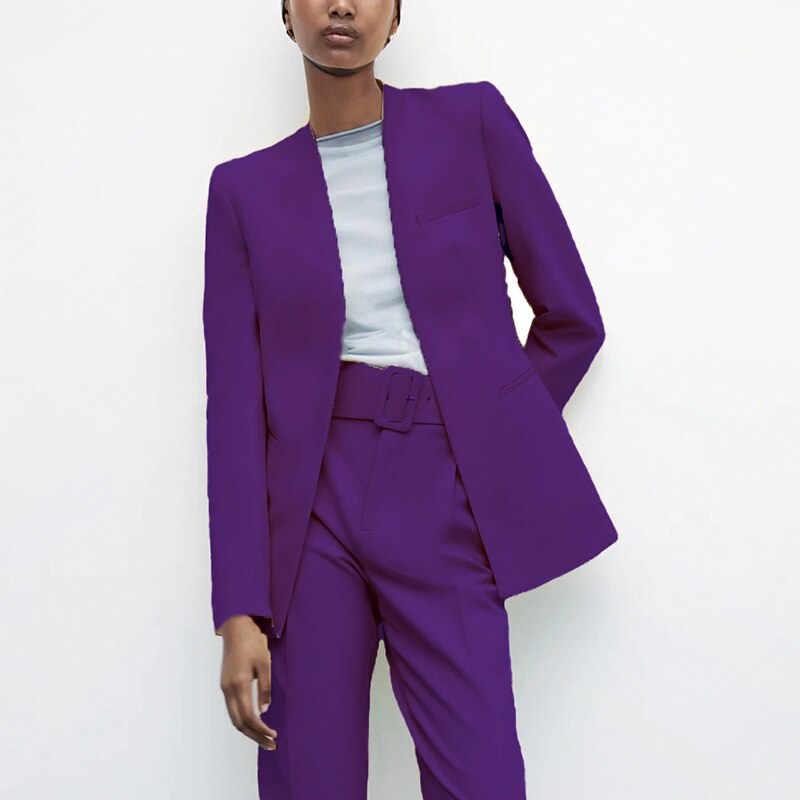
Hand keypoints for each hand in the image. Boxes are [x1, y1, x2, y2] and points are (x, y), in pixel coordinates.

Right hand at [218, 615, 278, 749]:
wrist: (236, 628)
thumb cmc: (253, 643)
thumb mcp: (265, 663)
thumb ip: (264, 688)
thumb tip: (264, 711)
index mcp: (239, 684)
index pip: (248, 716)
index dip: (261, 730)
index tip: (274, 736)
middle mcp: (228, 689)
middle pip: (239, 723)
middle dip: (255, 736)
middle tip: (271, 744)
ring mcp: (225, 687)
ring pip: (234, 717)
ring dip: (249, 730)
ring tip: (264, 738)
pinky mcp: (225, 685)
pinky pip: (232, 709)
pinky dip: (243, 720)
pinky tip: (255, 723)